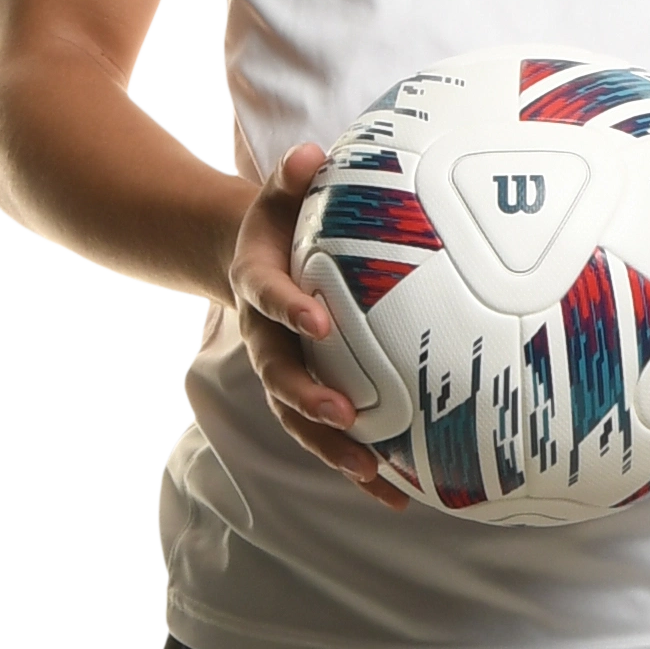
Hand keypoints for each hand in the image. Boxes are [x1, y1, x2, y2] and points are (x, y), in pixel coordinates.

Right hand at [227, 145, 416, 509]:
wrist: (251, 260)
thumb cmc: (280, 222)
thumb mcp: (279, 193)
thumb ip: (291, 176)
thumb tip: (309, 153)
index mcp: (257, 286)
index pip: (268, 299)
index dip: (290, 311)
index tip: (318, 321)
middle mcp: (265, 338)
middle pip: (278, 377)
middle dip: (308, 399)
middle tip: (343, 416)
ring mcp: (285, 371)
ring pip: (299, 420)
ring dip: (332, 449)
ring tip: (372, 475)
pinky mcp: (308, 394)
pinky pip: (328, 434)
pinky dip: (357, 465)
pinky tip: (398, 495)